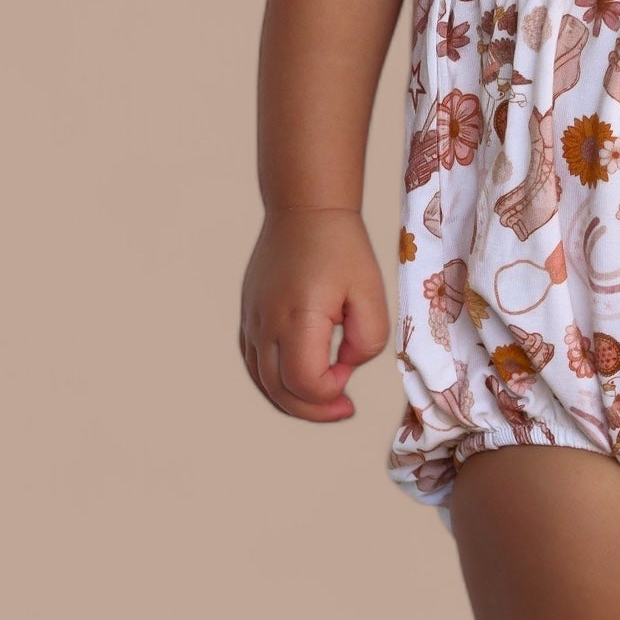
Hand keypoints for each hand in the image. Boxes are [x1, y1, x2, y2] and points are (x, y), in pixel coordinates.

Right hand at [239, 208, 391, 421]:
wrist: (305, 210)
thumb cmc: (342, 248)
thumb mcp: (371, 292)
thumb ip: (368, 339)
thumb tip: (345, 366)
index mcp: (298, 318)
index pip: (305, 383)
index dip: (331, 392)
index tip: (350, 369)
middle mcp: (267, 325)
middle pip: (279, 392)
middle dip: (314, 410)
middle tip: (344, 409)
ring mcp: (252, 321)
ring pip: (262, 382)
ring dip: (292, 401)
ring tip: (322, 402)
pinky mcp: (248, 316)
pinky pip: (254, 363)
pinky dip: (274, 382)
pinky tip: (298, 381)